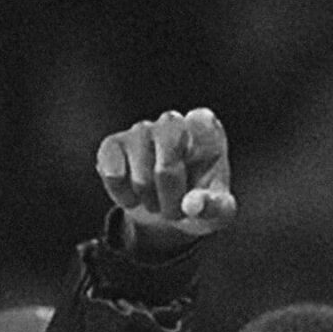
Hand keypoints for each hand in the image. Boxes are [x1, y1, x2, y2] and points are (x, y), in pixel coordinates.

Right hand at [94, 108, 235, 248]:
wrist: (169, 210)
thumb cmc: (200, 200)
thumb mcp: (220, 210)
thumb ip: (215, 207)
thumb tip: (191, 205)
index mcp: (206, 128)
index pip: (203, 131)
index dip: (201, 170)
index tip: (204, 180)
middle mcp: (172, 121)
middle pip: (167, 169)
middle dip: (172, 199)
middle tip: (177, 209)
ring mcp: (140, 129)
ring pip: (141, 178)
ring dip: (150, 201)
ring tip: (158, 200)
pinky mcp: (112, 144)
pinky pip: (113, 175)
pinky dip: (124, 196)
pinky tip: (134, 196)